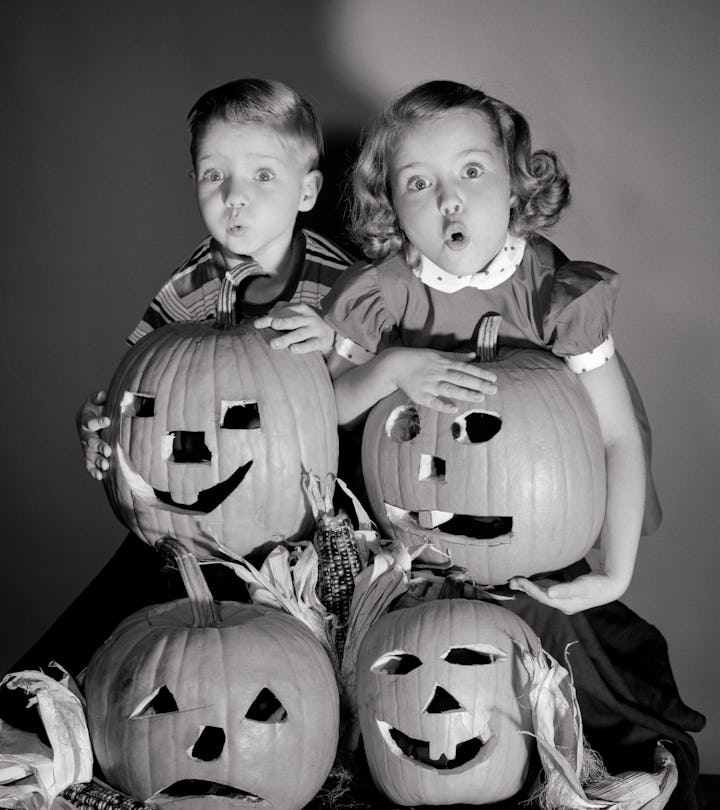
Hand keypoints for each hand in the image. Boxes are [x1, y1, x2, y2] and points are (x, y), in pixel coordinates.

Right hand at [76, 390, 111, 480]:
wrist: (97, 417)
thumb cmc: (99, 407)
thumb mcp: (98, 400)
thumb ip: (99, 397)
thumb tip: (102, 395)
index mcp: (85, 419)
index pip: (90, 421)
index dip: (98, 421)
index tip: (108, 421)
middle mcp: (84, 434)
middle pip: (90, 441)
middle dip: (99, 445)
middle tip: (108, 450)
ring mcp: (86, 446)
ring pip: (90, 454)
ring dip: (97, 460)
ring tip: (105, 465)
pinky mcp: (90, 455)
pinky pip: (90, 464)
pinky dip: (94, 470)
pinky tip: (100, 476)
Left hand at [254, 303, 334, 354]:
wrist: (336, 327)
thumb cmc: (311, 321)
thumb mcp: (300, 311)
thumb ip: (284, 309)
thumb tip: (268, 312)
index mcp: (301, 309)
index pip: (283, 313)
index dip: (269, 319)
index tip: (256, 324)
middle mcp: (308, 318)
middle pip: (292, 321)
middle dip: (280, 323)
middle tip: (270, 326)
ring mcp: (315, 330)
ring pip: (299, 334)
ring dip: (286, 338)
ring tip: (274, 344)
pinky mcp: (322, 341)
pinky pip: (311, 345)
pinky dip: (302, 347)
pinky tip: (293, 349)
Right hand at [390, 348, 496, 412]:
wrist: (394, 365)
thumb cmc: (418, 359)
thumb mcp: (437, 354)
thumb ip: (455, 356)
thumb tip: (473, 356)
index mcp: (443, 362)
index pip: (465, 368)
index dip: (480, 373)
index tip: (494, 378)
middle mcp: (438, 372)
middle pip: (461, 378)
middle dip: (478, 384)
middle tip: (494, 390)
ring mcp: (429, 384)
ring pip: (450, 389)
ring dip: (465, 393)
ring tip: (480, 397)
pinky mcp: (420, 395)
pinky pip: (433, 401)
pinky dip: (443, 405)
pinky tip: (454, 409)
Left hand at [508, 571, 628, 613]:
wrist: (610, 585)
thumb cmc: (598, 585)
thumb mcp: (582, 586)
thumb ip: (566, 590)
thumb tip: (550, 593)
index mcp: (565, 604)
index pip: (543, 596)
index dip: (530, 588)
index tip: (519, 580)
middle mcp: (562, 604)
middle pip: (540, 596)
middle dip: (525, 588)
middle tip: (511, 581)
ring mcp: (563, 599)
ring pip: (542, 593)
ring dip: (529, 587)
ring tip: (515, 581)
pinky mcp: (565, 593)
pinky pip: (547, 590)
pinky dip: (537, 586)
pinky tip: (530, 582)